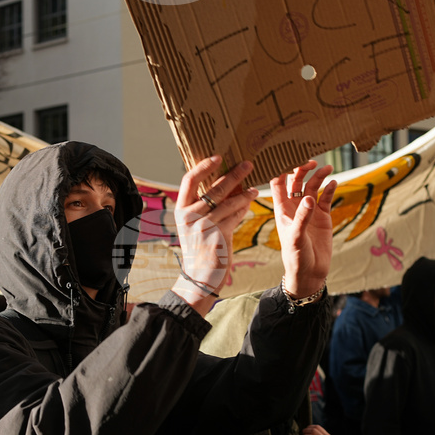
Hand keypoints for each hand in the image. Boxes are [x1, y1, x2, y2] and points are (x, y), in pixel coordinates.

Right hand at [172, 156, 258, 314]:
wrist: (198, 277)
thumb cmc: (199, 249)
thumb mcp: (194, 226)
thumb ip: (205, 207)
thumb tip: (226, 184)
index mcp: (180, 210)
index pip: (189, 180)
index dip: (204, 166)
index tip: (218, 157)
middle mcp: (189, 216)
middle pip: (214, 188)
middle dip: (233, 175)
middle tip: (247, 164)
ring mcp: (203, 226)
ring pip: (228, 203)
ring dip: (243, 193)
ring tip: (254, 187)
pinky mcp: (217, 236)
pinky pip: (234, 217)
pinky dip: (243, 209)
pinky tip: (249, 203)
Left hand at [269, 161, 337, 297]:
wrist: (310, 272)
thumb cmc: (296, 256)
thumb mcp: (297, 238)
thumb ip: (303, 217)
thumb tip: (309, 198)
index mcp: (282, 208)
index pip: (277, 183)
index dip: (281, 170)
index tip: (288, 158)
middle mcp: (294, 206)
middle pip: (296, 180)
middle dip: (302, 169)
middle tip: (311, 162)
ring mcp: (309, 210)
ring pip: (312, 186)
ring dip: (318, 176)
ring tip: (328, 169)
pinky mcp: (323, 216)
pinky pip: (326, 197)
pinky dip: (330, 189)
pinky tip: (334, 183)